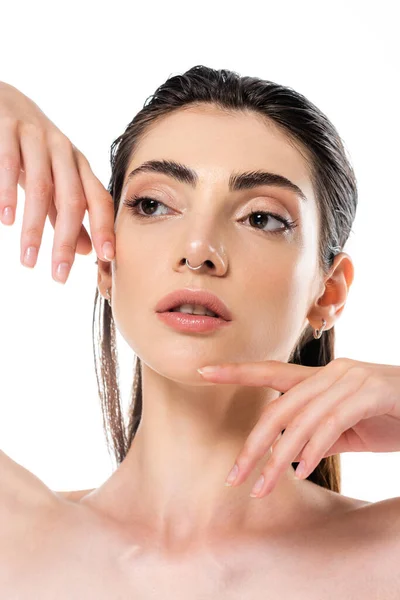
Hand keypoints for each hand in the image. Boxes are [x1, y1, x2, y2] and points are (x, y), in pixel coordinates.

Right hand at [0, 81, 114, 282]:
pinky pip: (9, 163)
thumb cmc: (30, 148)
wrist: (0, 98)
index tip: (107, 258)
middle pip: (72, 199)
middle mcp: (63, 150)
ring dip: (35, 228)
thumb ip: (66, 213)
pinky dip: (7, 193)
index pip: (98, 199)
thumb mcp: (53, 179)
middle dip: (67, 240)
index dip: (104, 228)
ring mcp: (35, 136)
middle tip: (60, 275)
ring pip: (41, 187)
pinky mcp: (6, 127)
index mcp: (78, 164)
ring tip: (28, 260)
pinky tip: (6, 220)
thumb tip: (88, 250)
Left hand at [198, 357, 399, 497]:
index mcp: (321, 377)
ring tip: (263, 486)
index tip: (203, 372)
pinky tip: (302, 471)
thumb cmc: (389, 417)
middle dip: (253, 445)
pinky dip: (313, 449)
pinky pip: (331, 423)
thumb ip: (318, 432)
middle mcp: (331, 373)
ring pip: (301, 419)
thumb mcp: (348, 428)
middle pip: (278, 407)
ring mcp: (350, 379)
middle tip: (235, 476)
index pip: (270, 371)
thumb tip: (289, 454)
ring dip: (280, 458)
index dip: (236, 371)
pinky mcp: (369, 392)